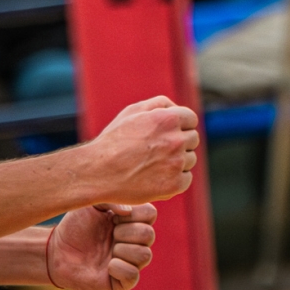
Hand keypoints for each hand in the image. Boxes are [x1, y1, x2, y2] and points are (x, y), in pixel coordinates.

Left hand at [45, 203, 156, 289]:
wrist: (56, 250)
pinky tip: (107, 265)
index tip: (113, 216)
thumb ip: (110, 199)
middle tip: (109, 233)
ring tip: (108, 250)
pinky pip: (133, 277)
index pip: (150, 214)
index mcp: (130, 221)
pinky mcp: (119, 282)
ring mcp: (127, 262)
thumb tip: (127, 212)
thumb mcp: (91, 204)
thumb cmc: (75, 225)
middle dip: (127, 232)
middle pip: (149, 235)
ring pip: (145, 256)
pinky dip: (121, 268)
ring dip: (125, 251)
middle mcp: (133, 241)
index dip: (135, 214)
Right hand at [83, 96, 199, 202]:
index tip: (168, 133)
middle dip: (179, 143)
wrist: (97, 172)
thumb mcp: (133, 111)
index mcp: (168, 119)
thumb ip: (159, 104)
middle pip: (192, 139)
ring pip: (190, 159)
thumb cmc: (113, 140)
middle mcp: (175, 140)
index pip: (191, 120)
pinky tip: (158, 177)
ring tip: (154, 164)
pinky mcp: (173, 185)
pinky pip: (186, 179)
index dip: (181, 126)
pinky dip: (176, 179)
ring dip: (178, 161)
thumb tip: (178, 108)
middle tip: (158, 150)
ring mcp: (176, 163)